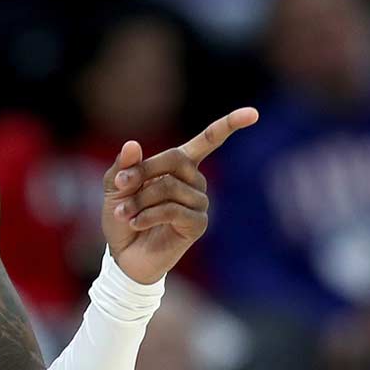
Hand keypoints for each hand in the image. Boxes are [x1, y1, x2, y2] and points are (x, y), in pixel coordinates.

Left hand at [101, 108, 258, 284]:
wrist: (124, 256)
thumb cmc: (123, 217)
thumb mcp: (115, 187)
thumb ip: (123, 166)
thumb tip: (133, 144)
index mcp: (181, 166)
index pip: (209, 140)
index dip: (229, 125)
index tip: (253, 113)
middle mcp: (196, 182)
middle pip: (176, 159)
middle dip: (143, 171)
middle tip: (120, 186)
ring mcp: (199, 204)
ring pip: (170, 187)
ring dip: (139, 200)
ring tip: (123, 213)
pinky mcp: (197, 225)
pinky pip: (173, 211)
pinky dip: (148, 215)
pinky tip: (135, 223)